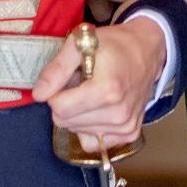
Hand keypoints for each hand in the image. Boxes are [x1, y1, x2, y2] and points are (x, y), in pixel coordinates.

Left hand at [32, 18, 166, 151]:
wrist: (147, 50)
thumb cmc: (115, 44)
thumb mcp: (80, 44)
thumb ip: (57, 69)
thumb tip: (39, 94)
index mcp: (107, 90)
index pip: (60, 108)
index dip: (55, 93)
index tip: (67, 79)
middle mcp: (119, 113)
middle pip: (66, 122)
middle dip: (66, 103)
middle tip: (81, 84)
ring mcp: (126, 126)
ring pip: (78, 132)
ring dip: (78, 114)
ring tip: (92, 92)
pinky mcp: (130, 133)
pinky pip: (94, 142)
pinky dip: (89, 128)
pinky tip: (97, 109)